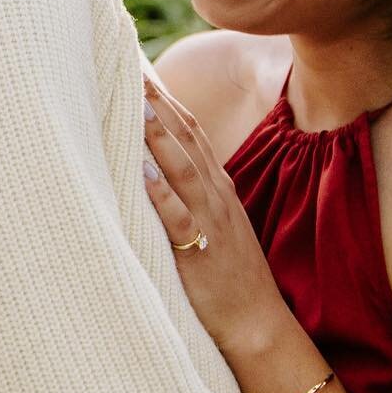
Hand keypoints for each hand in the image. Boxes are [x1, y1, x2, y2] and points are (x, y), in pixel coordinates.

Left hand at [142, 77, 287, 355]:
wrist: (258, 323)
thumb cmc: (230, 274)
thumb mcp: (217, 222)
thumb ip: (193, 191)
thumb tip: (159, 164)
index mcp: (219, 187)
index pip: (194, 131)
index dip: (169, 99)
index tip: (144, 71)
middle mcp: (216, 196)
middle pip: (187, 139)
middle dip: (160, 103)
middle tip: (132, 69)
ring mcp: (211, 222)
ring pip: (184, 170)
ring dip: (160, 137)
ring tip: (137, 105)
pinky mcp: (201, 253)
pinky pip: (180, 219)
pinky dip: (162, 195)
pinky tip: (144, 174)